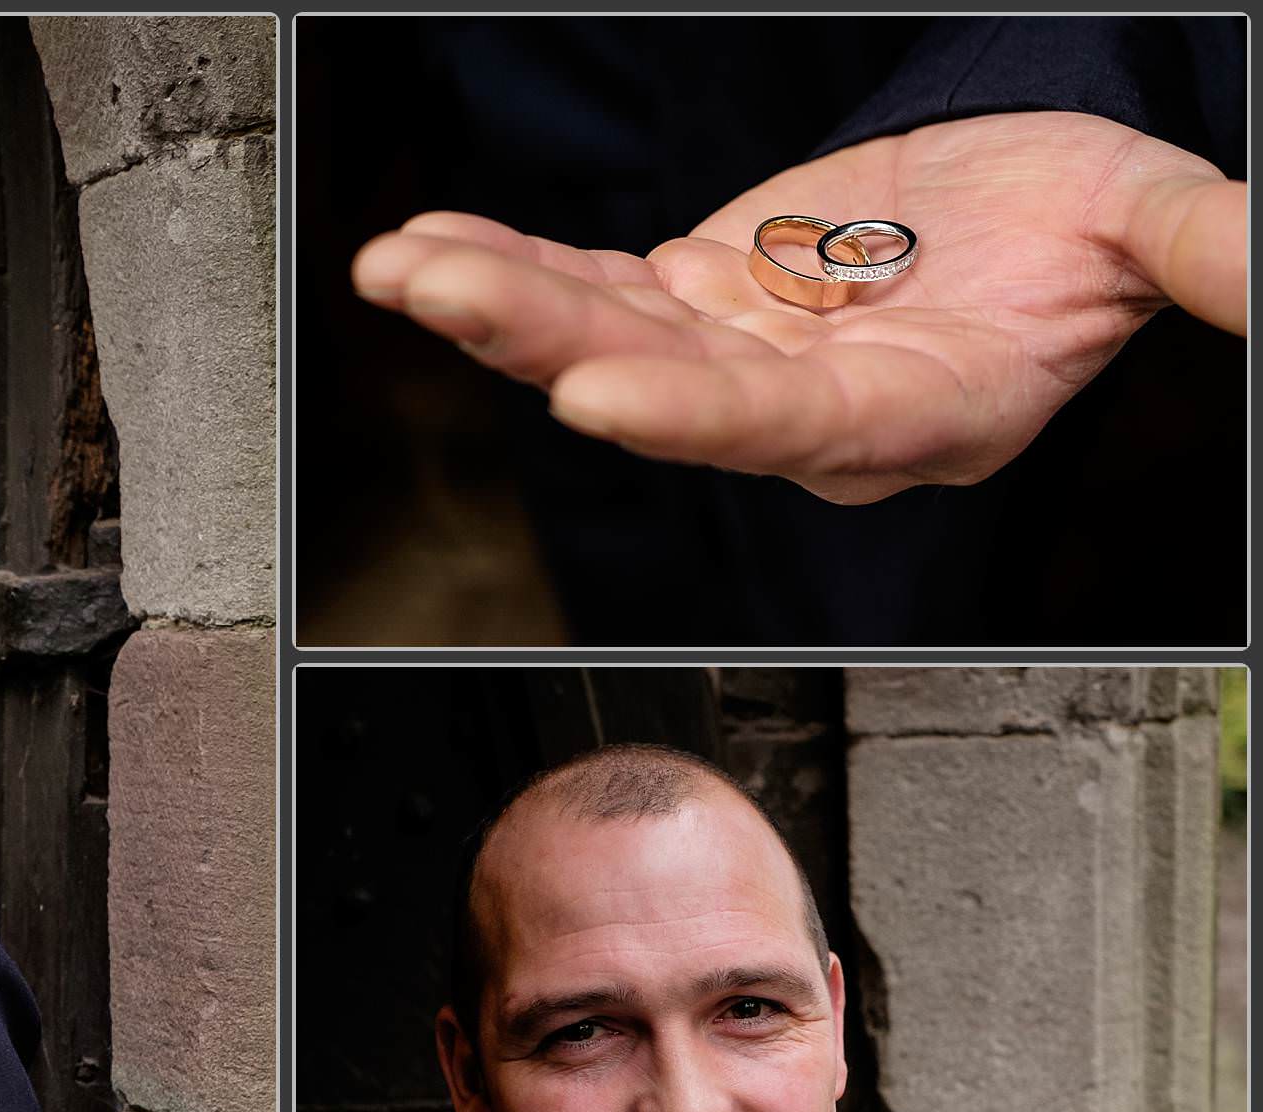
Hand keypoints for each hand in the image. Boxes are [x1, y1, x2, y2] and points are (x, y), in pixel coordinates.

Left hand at [352, 112, 1246, 503]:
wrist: (1024, 220)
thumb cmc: (1079, 234)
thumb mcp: (1148, 227)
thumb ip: (1200, 257)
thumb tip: (1262, 274)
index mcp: (904, 415)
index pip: (783, 425)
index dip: (691, 411)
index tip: (597, 388)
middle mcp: (796, 409)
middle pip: (657, 381)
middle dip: (539, 336)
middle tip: (437, 291)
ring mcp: (730, 357)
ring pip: (598, 333)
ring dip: (494, 300)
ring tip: (400, 265)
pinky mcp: (689, 303)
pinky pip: (584, 291)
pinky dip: (510, 266)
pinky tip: (434, 250)